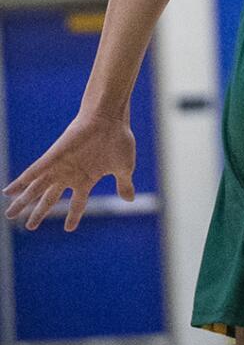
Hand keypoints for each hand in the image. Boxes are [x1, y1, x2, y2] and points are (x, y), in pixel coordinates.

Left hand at [4, 112, 135, 232]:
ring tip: (9, 214)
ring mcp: (61, 166)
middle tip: (29, 226)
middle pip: (51, 198)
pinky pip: (34, 170)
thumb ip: (124, 184)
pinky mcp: (54, 156)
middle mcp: (71, 174)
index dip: (73, 216)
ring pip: (37, 188)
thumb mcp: (124, 167)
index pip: (78, 203)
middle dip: (39, 212)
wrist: (111, 117)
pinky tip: (9, 190)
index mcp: (87, 179)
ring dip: (23, 201)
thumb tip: (130, 199)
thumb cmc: (118, 139)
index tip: (69, 228)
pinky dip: (22, 181)